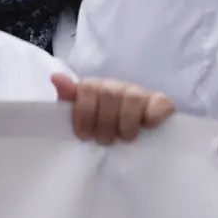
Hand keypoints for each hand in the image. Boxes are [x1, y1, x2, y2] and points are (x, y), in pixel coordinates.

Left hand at [51, 73, 175, 145]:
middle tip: (104, 140)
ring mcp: (141, 93)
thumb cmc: (102, 128)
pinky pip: (159, 102)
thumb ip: (69, 98)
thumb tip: (55, 77)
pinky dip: (152, 116)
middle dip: (104, 124)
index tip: (84, 135)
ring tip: (124, 138)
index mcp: (96, 88)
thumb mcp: (81, 115)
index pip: (88, 88)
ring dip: (126, 124)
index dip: (84, 114)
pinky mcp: (161, 102)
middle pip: (110, 94)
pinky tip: (147, 127)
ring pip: (132, 98)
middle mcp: (118, 86)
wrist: (135, 134)